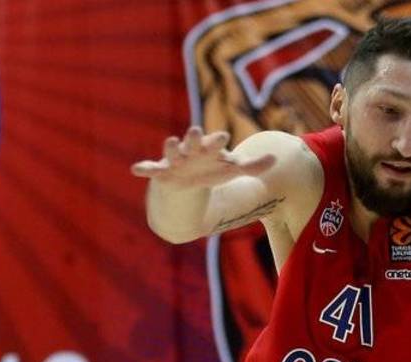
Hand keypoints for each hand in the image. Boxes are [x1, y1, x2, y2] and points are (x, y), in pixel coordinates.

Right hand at [131, 126, 275, 187]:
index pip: (214, 142)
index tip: (224, 137)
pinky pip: (151, 169)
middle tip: (196, 132)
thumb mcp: (232, 170)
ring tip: (169, 141)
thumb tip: (275, 159)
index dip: (218, 140)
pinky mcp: (161, 172)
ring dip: (170, 147)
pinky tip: (135, 170)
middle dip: (194, 138)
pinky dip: (144, 168)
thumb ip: (252, 166)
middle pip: (192, 142)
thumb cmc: (211, 170)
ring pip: (171, 151)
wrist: (187, 181)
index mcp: (208, 149)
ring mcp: (175, 160)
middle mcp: (191, 151)